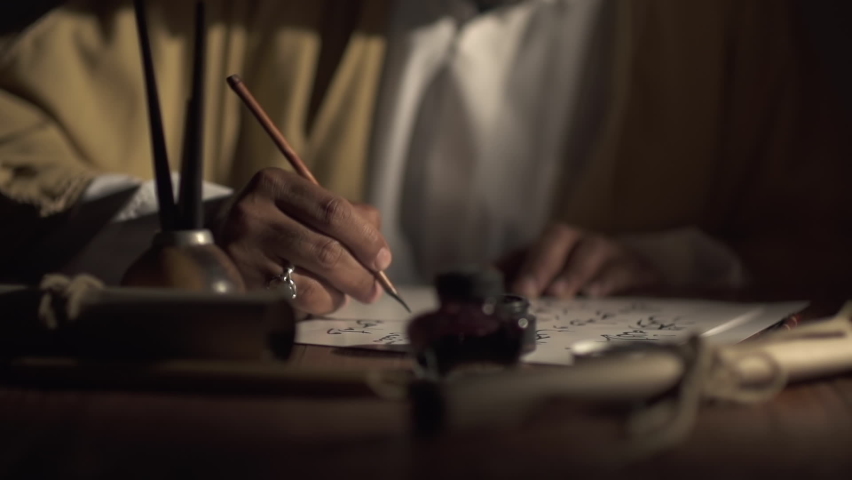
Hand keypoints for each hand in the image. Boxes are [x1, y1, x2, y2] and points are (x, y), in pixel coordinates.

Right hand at [218, 168, 389, 314]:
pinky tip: (327, 298)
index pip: (334, 211)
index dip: (366, 239)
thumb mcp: (306, 203)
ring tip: (350, 292)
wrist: (224, 237)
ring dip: (342, 293)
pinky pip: (297, 302)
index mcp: (277, 184)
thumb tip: (379, 250)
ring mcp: (246, 252)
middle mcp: (255, 214)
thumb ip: (347, 216)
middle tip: (375, 288)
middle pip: (326, 250)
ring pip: (313, 283)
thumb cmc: (281, 219)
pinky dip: (322, 304)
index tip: (383, 259)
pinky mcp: (245, 284)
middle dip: (360, 274)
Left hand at [497, 223, 661, 298]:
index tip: (508, 289)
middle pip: (560, 237)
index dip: (519, 264)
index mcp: (558, 245)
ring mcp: (614, 254)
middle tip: (527, 291)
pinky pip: (628, 270)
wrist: (643, 296)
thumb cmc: (588, 293)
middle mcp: (584, 243)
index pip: (533, 245)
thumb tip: (483, 288)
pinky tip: (597, 295)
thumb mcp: (551, 291)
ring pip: (593, 249)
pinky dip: (611, 281)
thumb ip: (518, 286)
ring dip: (573, 272)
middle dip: (540, 263)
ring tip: (560, 294)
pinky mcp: (642, 272)